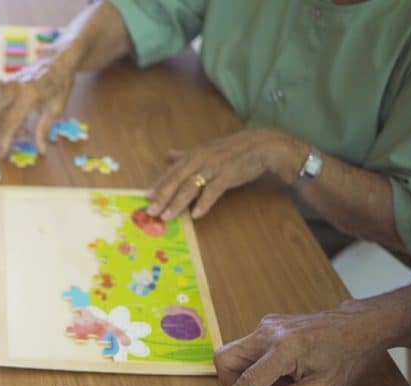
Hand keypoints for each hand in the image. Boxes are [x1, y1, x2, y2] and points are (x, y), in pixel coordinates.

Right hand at [0, 41, 79, 154]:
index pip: (8, 124)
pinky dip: (4, 118)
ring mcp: (4, 85)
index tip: (2, 155)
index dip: (3, 142)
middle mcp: (10, 90)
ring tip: (19, 134)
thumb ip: (44, 129)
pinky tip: (20, 123)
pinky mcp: (3, 84)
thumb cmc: (60, 83)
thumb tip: (40, 150)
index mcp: (26, 96)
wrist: (56, 59)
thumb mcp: (56, 108)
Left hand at [147, 128, 303, 220]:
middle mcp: (201, 159)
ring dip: (177, 203)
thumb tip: (168, 155)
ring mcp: (214, 167)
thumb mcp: (207, 148)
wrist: (263, 145)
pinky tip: (196, 214)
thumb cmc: (233, 148)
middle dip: (162, 196)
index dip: (159, 184)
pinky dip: (204, 203)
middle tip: (151, 211)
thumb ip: (186, 154)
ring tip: (167, 216)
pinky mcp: (228, 175)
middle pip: (177, 180)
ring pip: (191, 186)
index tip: (147, 197)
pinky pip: (213, 191)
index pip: (172, 171)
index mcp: (194, 154)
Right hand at [207, 308, 382, 385]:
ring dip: (244, 377)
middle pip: (226, 359)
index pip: (246, 381)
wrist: (359, 325)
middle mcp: (268, 333)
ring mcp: (266, 325)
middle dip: (231, 384)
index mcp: (285, 350)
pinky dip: (254, 367)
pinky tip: (279, 374)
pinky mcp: (267, 324)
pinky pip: (247, 349)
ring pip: (234, 354)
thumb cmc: (346, 359)